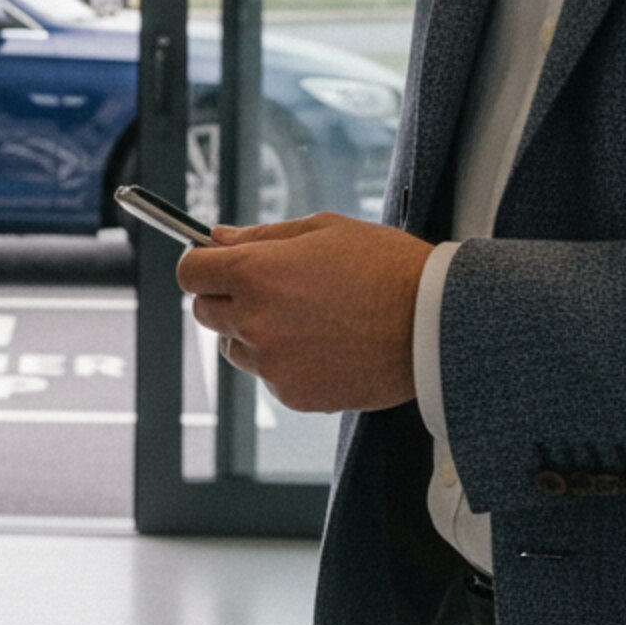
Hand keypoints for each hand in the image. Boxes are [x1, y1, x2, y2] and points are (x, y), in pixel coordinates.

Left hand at [175, 213, 432, 413]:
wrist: (436, 324)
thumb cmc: (386, 268)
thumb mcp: (322, 230)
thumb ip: (260, 236)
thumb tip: (217, 239)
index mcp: (255, 274)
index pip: (189, 272)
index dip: (201, 264)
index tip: (213, 263)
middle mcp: (254, 321)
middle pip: (205, 312)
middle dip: (227, 297)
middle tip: (271, 288)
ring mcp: (272, 363)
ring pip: (235, 346)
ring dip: (253, 332)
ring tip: (306, 318)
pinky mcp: (293, 394)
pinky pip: (269, 375)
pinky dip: (285, 362)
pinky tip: (325, 344)